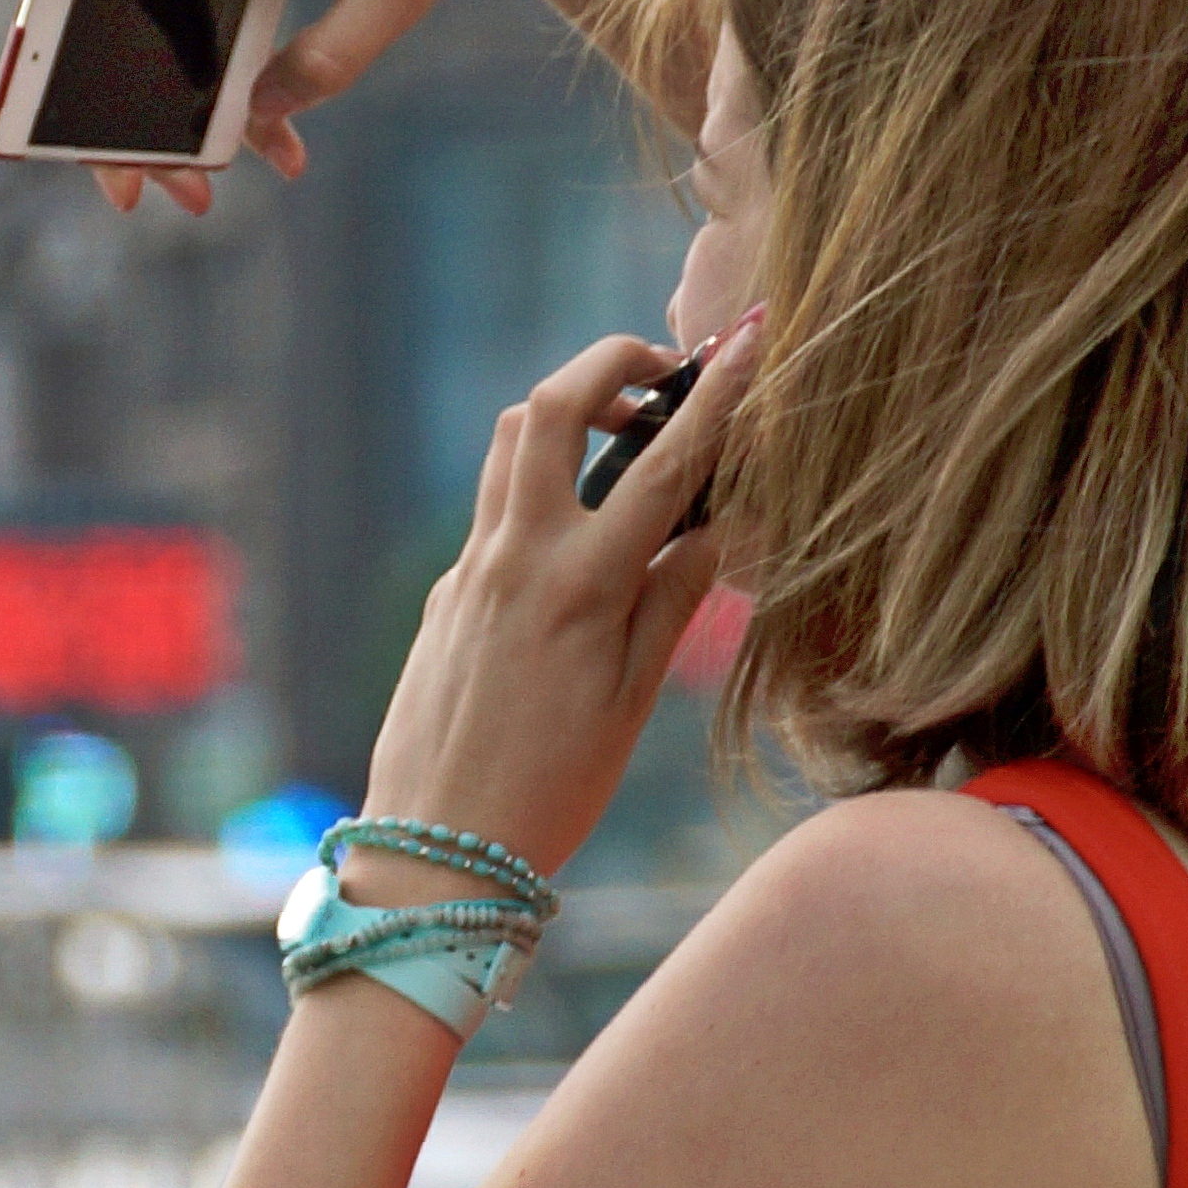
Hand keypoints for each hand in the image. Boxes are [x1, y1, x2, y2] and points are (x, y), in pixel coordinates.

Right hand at [11, 0, 575, 217]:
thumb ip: (330, 60)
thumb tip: (257, 118)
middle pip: (125, 12)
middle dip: (115, 110)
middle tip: (131, 193)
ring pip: (160, 34)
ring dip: (168, 116)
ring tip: (193, 195)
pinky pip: (206, 33)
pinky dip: (226, 93)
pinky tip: (279, 151)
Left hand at [351, 317, 754, 891]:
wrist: (434, 850)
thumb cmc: (551, 790)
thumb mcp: (632, 700)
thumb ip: (672, 601)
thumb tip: (715, 528)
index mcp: (578, 584)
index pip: (663, 463)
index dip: (715, 394)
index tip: (753, 338)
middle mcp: (514, 557)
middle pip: (553, 406)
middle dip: (611, 362)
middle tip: (663, 372)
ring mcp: (468, 568)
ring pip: (509, 445)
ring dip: (567, 415)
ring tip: (625, 440)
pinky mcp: (444, 593)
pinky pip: (493, 513)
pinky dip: (541, 495)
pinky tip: (581, 546)